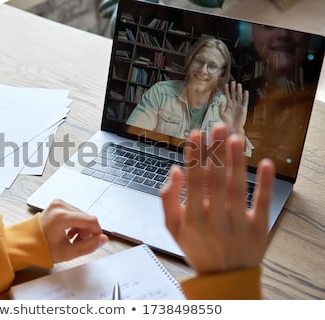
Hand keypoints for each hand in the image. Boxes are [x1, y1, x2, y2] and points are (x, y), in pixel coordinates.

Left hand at [40, 199, 108, 262]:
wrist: (27, 242)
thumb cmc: (43, 248)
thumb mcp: (68, 252)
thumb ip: (88, 246)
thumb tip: (103, 239)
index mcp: (61, 217)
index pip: (91, 220)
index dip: (97, 232)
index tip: (96, 241)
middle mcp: (59, 206)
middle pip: (87, 217)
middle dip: (87, 232)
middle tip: (78, 243)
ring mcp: (58, 203)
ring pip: (82, 215)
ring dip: (82, 228)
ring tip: (72, 239)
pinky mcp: (58, 203)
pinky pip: (75, 212)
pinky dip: (76, 223)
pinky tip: (69, 232)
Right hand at [160, 124, 274, 273]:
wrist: (223, 277)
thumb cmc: (197, 246)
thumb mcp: (173, 227)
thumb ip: (168, 199)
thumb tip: (174, 170)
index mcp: (191, 219)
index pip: (193, 181)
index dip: (194, 157)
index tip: (196, 135)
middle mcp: (213, 221)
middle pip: (215, 180)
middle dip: (216, 152)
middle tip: (218, 127)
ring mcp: (237, 225)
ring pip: (237, 188)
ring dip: (236, 162)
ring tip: (234, 138)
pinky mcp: (258, 229)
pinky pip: (262, 203)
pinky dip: (265, 183)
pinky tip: (265, 163)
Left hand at [219, 81, 248, 135]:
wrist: (232, 128)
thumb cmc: (226, 123)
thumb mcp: (221, 114)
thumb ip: (221, 108)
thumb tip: (221, 101)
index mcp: (228, 105)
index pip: (227, 95)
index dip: (226, 90)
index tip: (226, 85)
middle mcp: (234, 105)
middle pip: (234, 94)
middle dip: (233, 88)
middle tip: (233, 82)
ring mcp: (239, 106)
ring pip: (239, 96)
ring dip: (239, 90)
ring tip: (238, 84)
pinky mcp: (243, 109)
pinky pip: (245, 102)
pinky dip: (245, 97)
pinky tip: (245, 92)